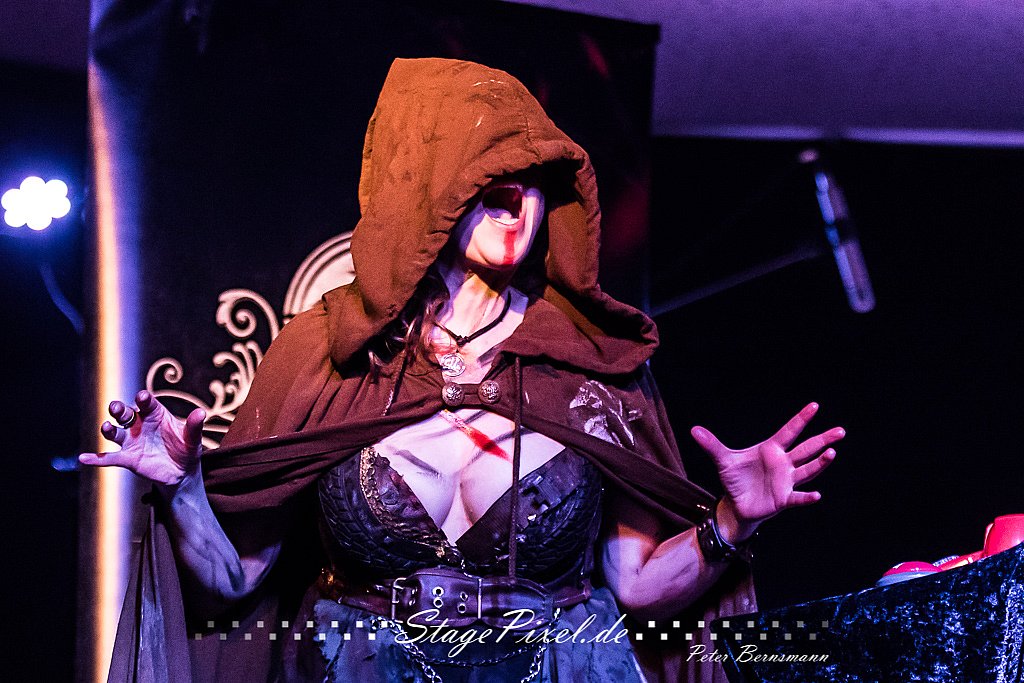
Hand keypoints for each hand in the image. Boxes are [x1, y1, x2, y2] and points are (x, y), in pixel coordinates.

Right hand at [78, 390, 205, 487]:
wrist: (182, 472)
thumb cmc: (187, 449)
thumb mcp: (193, 439)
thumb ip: (194, 427)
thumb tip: (201, 413)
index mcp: (155, 414)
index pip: (147, 403)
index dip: (143, 399)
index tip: (142, 397)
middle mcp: (139, 424)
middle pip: (125, 413)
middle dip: (119, 410)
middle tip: (117, 409)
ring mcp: (131, 441)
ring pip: (115, 432)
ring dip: (108, 429)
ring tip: (107, 428)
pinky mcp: (128, 458)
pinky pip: (110, 458)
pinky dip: (97, 459)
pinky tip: (84, 459)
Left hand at [691, 403, 843, 537]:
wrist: (736, 504)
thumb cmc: (734, 478)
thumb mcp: (722, 460)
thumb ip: (711, 445)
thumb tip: (693, 430)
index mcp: (771, 449)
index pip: (789, 431)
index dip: (801, 419)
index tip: (815, 405)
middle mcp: (783, 463)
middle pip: (807, 449)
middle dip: (823, 440)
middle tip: (841, 431)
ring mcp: (786, 481)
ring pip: (807, 470)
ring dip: (820, 463)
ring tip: (832, 453)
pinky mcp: (783, 499)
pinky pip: (797, 497)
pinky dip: (806, 497)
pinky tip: (817, 495)